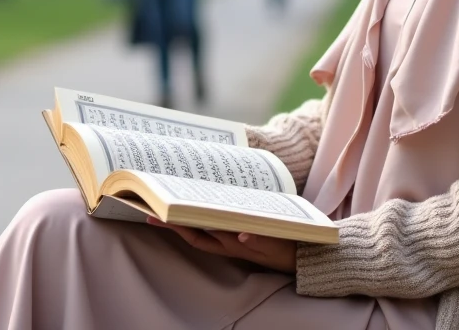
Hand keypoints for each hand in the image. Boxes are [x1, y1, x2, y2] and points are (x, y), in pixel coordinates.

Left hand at [148, 217, 296, 272]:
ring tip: (168, 203)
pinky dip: (204, 215)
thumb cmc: (289, 248)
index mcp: (233, 244)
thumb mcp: (276, 245)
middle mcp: (229, 241)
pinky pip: (217, 224)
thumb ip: (260, 239)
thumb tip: (242, 234)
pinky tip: (196, 204)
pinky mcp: (243, 233)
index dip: (176, 227)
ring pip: (203, 228)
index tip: (157, 216)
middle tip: (152, 204)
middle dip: (172, 221)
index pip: (198, 236)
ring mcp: (234, 238)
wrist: (306, 256)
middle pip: (194, 231)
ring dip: (185, 217)